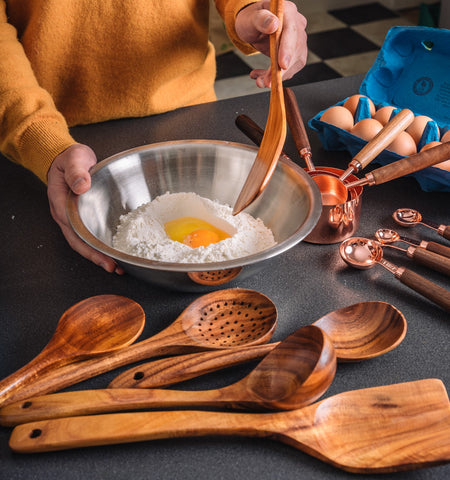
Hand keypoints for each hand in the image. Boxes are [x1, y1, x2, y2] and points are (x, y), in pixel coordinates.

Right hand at [47, 144, 123, 273]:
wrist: (70, 158)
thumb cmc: (70, 159)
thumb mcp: (74, 158)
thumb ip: (77, 171)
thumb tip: (81, 186)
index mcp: (61, 203)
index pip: (74, 230)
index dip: (87, 245)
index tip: (101, 255)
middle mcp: (67, 215)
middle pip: (80, 242)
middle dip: (96, 257)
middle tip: (113, 267)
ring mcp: (76, 218)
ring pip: (86, 242)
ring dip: (100, 255)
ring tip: (117, 267)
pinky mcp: (86, 217)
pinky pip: (93, 234)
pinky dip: (103, 245)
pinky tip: (115, 251)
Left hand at [235, 0, 306, 86]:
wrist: (253, 27)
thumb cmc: (251, 20)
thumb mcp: (250, 18)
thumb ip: (260, 20)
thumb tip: (273, 24)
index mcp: (287, 12)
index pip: (291, 32)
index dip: (287, 50)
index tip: (282, 65)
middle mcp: (297, 25)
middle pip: (295, 51)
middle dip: (280, 70)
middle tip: (266, 82)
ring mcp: (298, 40)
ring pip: (294, 63)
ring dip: (278, 76)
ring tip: (260, 81)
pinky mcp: (295, 54)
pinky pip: (289, 69)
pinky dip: (276, 77)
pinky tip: (262, 77)